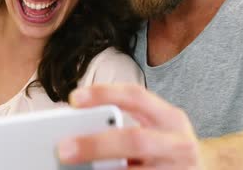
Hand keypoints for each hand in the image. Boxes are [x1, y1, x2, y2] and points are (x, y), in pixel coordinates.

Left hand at [58, 84, 203, 168]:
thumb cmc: (166, 149)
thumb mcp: (155, 129)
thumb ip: (125, 124)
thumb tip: (75, 132)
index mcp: (171, 119)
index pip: (136, 97)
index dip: (104, 94)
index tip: (74, 98)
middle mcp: (179, 145)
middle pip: (135, 140)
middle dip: (96, 145)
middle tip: (63, 150)